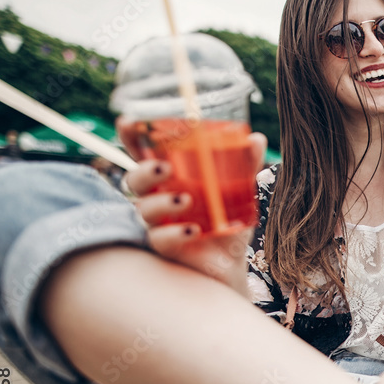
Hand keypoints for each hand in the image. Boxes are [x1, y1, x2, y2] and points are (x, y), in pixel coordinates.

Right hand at [121, 122, 266, 295]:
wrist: (232, 261)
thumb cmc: (226, 220)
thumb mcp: (239, 191)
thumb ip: (245, 165)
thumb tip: (255, 138)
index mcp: (168, 179)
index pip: (141, 154)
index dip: (130, 138)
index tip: (128, 122)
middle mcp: (155, 199)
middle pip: (134, 180)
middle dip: (144, 172)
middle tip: (165, 169)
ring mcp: (156, 224)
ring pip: (142, 210)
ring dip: (161, 203)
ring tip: (186, 200)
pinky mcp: (164, 249)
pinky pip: (159, 240)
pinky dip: (174, 233)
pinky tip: (193, 230)